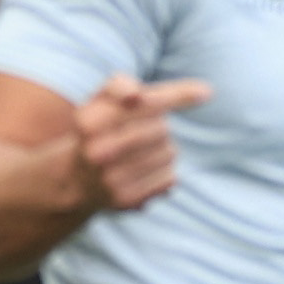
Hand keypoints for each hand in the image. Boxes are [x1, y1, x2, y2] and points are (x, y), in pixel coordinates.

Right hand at [73, 74, 210, 214]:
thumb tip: (197, 90)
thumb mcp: (100, 101)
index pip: (143, 103)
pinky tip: (145, 171)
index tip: (208, 93)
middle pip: (161, 128)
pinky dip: (165, 172)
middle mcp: (97, 150)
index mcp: (89, 120)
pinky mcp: (127, 199)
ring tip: (141, 153)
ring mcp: (111, 178)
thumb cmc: (99, 130)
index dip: (177, 96)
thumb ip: (123, 85)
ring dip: (164, 149)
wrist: (75, 179)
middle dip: (159, 126)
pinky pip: (170, 177)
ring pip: (169, 153)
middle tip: (143, 131)